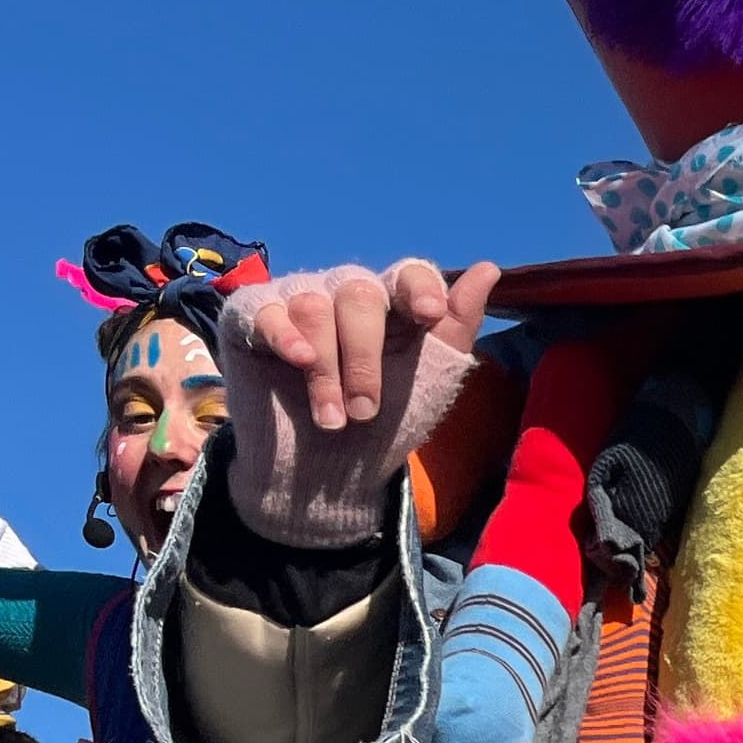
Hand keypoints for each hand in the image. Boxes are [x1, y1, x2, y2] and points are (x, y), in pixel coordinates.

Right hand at [236, 258, 499, 432]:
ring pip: (314, 306)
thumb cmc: (385, 427)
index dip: (418, 289)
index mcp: (393, 305)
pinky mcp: (253, 318)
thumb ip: (458, 327)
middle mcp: (345, 293)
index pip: (408, 273)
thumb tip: (489, 268)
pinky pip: (266, 310)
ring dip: (326, 370)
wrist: (329, 474)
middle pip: (358, 292)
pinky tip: (298, 361)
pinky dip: (284, 335)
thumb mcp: (432, 382)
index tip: (430, 316)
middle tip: (366, 412)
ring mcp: (298, 300)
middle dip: (365, 357)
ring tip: (332, 420)